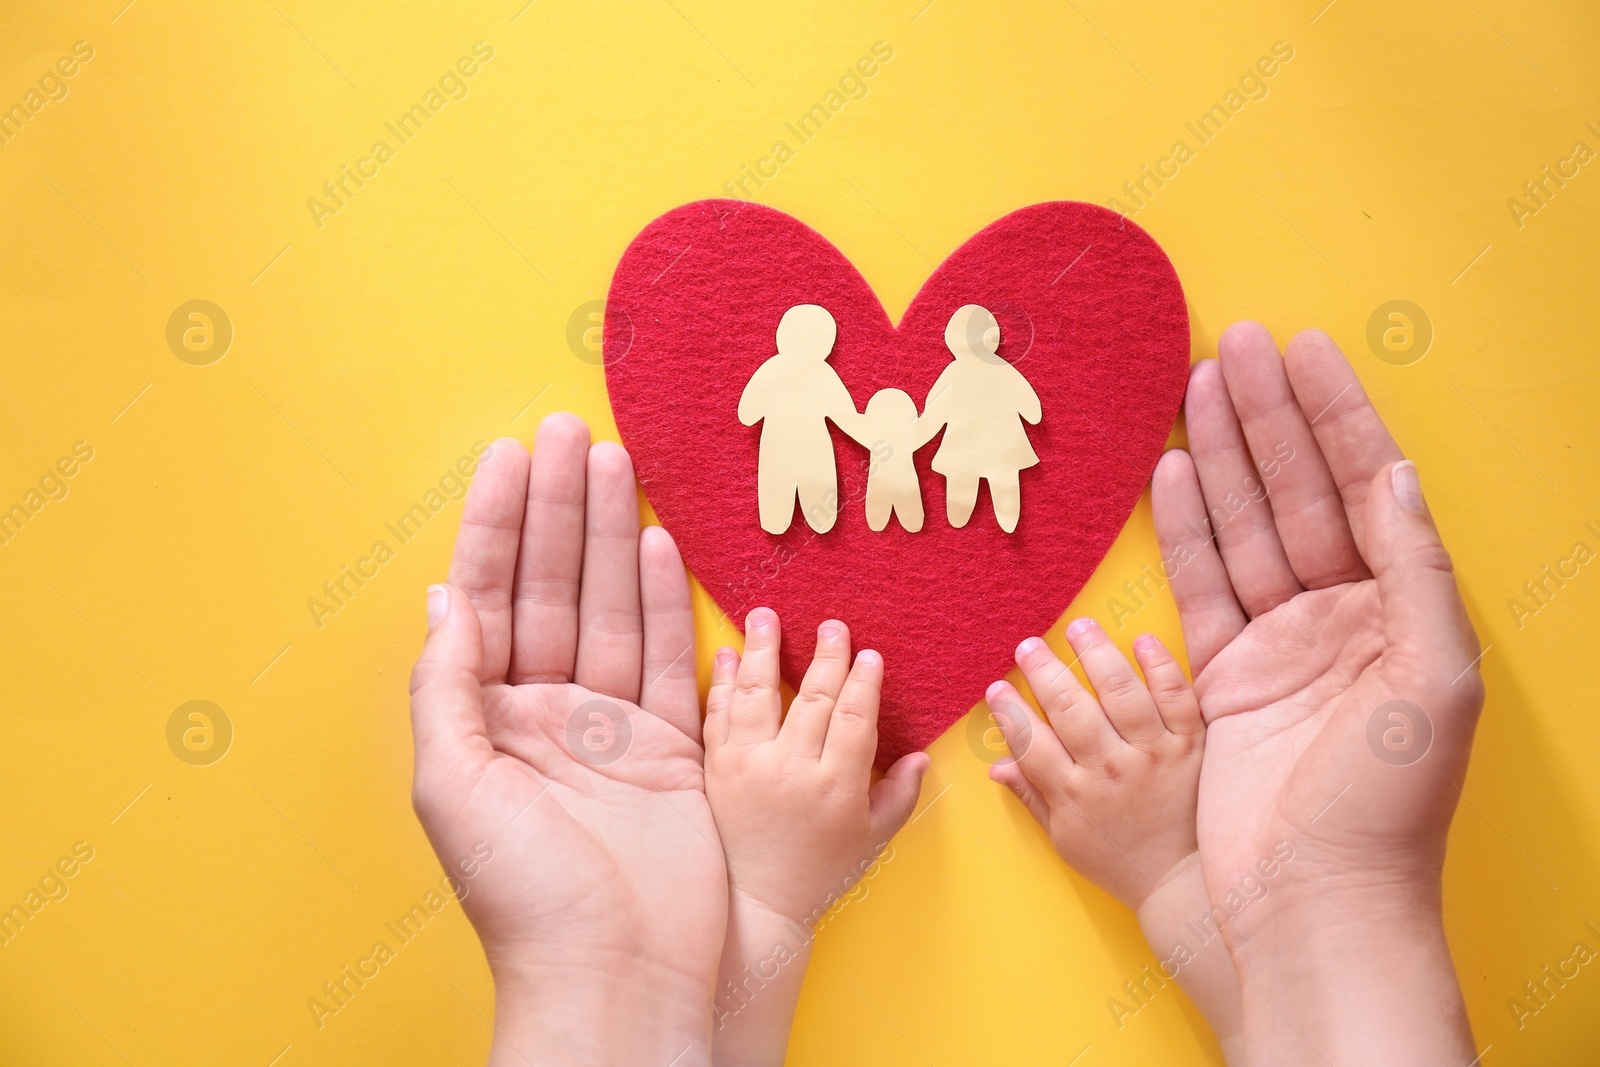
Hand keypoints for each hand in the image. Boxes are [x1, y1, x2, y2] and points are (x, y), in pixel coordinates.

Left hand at [409, 415, 725, 1066]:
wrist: (620, 973)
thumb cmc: (525, 895)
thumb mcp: (453, 788)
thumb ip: (447, 687)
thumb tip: (442, 600)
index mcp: (482, 721)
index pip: (485, 598)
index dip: (494, 525)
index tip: (508, 456)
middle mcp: (543, 713)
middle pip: (550, 587)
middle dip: (558, 509)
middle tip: (570, 430)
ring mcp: (609, 727)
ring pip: (609, 607)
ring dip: (612, 534)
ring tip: (617, 461)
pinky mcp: (670, 747)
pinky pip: (667, 656)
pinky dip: (664, 599)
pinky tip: (658, 542)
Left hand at [703, 610, 928, 1064]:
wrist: (754, 904)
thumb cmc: (818, 873)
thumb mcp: (871, 840)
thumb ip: (899, 795)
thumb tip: (923, 754)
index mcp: (836, 786)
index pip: (855, 720)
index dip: (864, 683)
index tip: (870, 653)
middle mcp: (792, 770)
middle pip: (812, 699)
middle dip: (825, 657)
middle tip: (832, 624)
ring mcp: (748, 767)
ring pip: (757, 695)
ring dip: (762, 651)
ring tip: (764, 615)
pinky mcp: (714, 769)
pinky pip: (717, 715)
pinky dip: (720, 682)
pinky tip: (724, 654)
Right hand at [985, 621, 1242, 1058]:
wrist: (1183, 882)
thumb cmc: (1120, 860)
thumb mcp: (1065, 838)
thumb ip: (1032, 796)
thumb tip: (997, 764)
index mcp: (1075, 795)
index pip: (1032, 743)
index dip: (1011, 713)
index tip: (996, 687)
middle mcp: (1111, 770)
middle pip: (1072, 710)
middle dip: (1045, 673)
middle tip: (1028, 645)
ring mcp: (1154, 755)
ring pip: (1122, 694)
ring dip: (1096, 656)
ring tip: (1079, 626)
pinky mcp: (1191, 746)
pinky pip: (1177, 698)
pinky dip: (1161, 667)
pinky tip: (1142, 641)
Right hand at [1152, 324, 1483, 1063]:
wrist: (1313, 900)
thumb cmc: (1387, 804)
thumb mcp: (1434, 679)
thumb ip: (1416, 570)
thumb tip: (1393, 477)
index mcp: (1401, 610)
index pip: (1366, 486)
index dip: (1335, 416)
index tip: (1303, 352)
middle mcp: (1343, 616)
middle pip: (1298, 492)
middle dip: (1267, 418)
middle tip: (1234, 344)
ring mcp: (1280, 643)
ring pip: (1245, 526)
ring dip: (1219, 456)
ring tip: (1195, 386)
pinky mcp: (1224, 675)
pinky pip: (1201, 584)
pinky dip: (1184, 527)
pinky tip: (1169, 473)